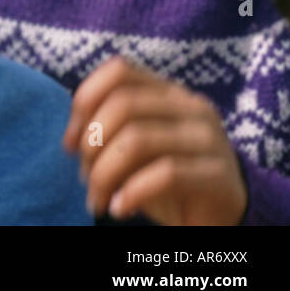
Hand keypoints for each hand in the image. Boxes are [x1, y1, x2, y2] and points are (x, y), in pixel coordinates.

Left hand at [63, 56, 247, 224]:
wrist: (219, 218)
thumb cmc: (167, 181)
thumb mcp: (133, 148)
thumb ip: (107, 130)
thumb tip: (71, 138)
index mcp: (169, 92)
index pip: (119, 71)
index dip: (85, 101)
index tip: (69, 142)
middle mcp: (192, 107)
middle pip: (123, 105)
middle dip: (91, 144)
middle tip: (84, 178)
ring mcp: (210, 139)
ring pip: (138, 139)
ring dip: (104, 174)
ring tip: (97, 199)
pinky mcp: (220, 175)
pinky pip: (166, 174)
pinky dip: (132, 193)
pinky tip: (120, 208)